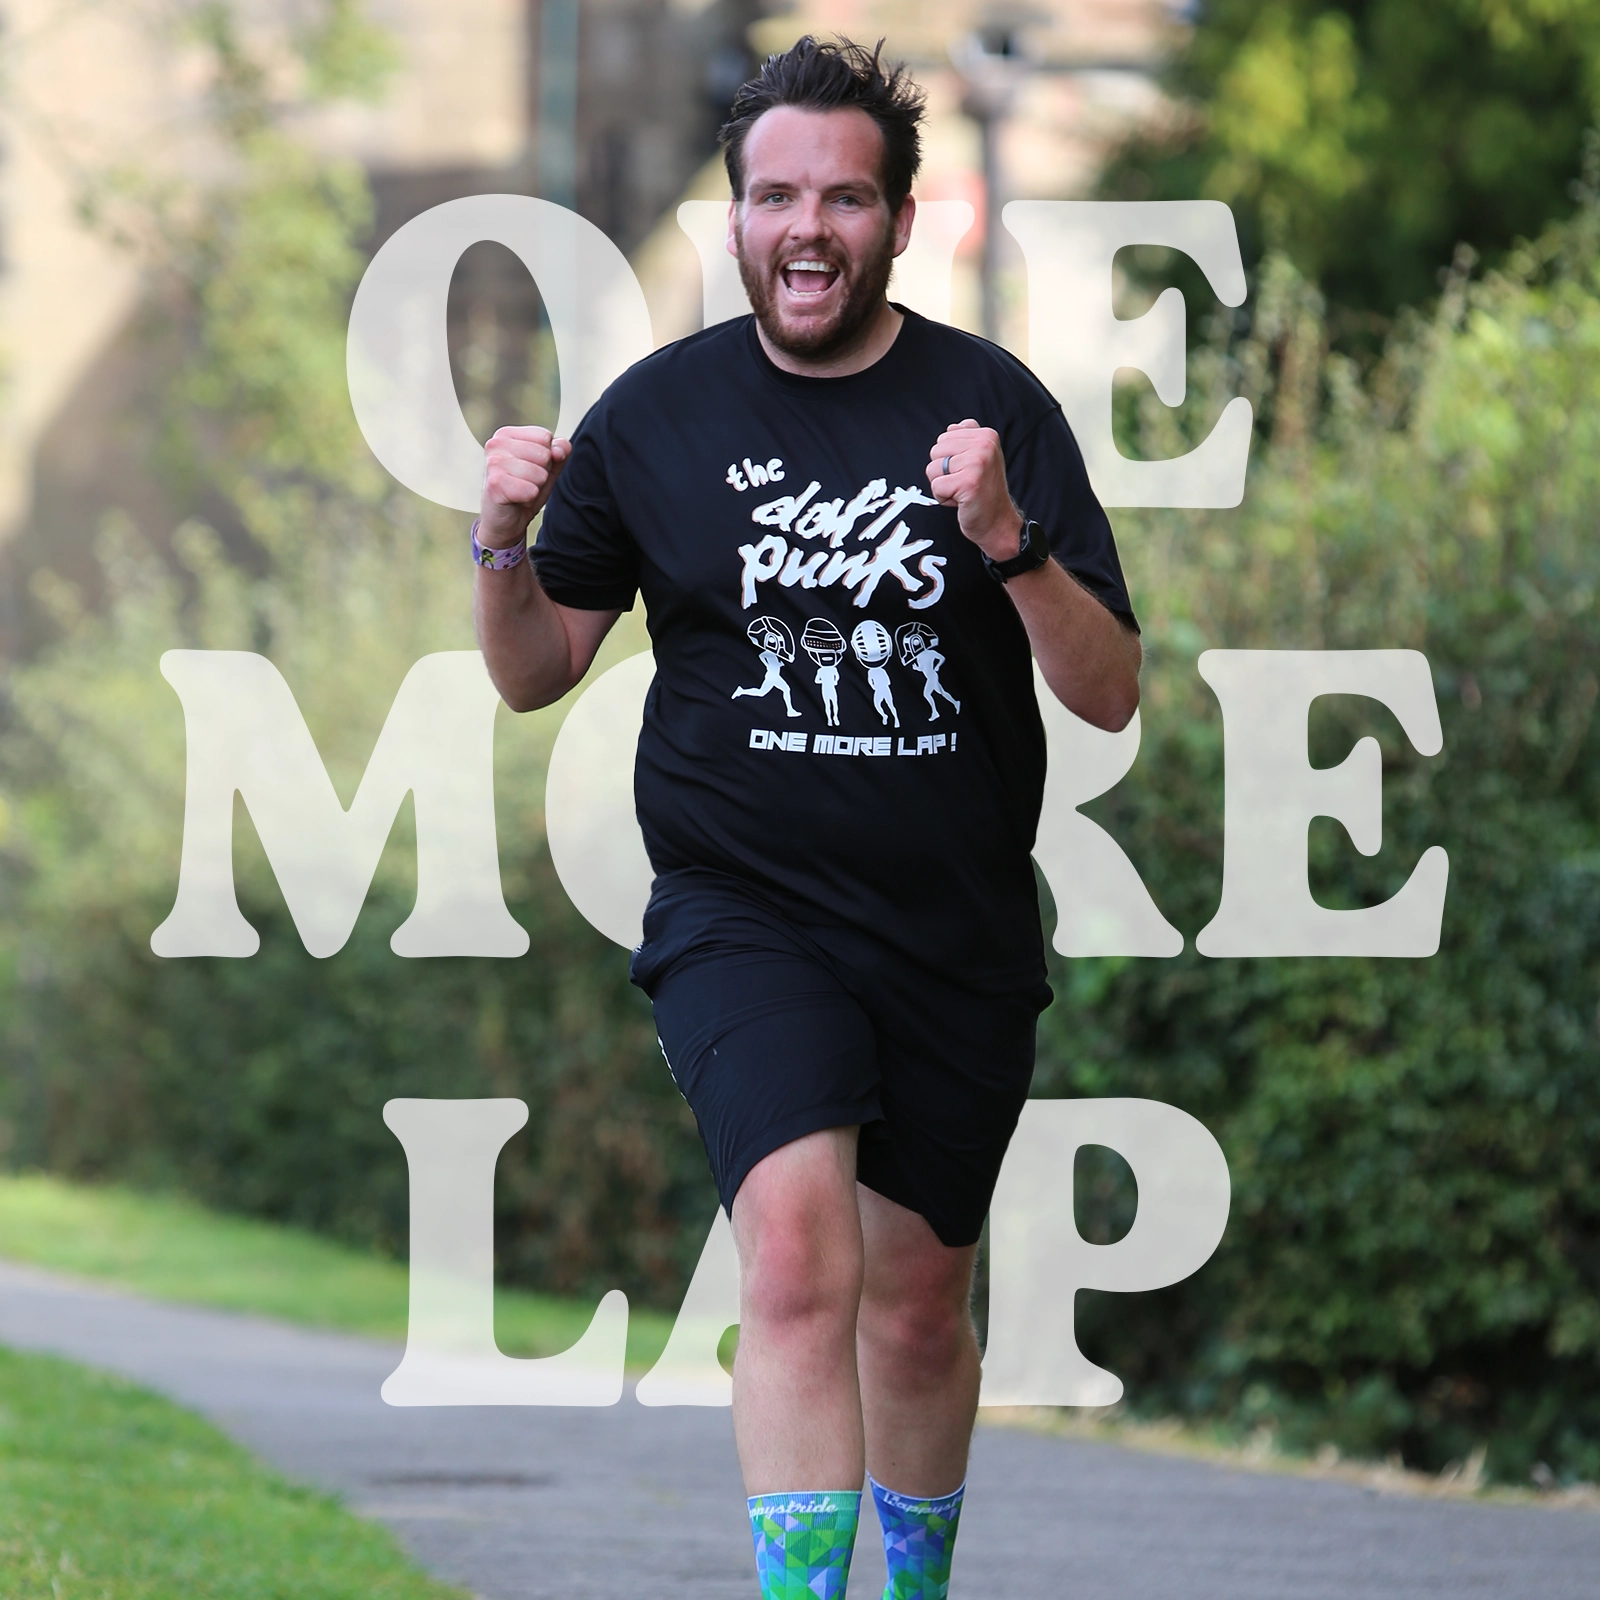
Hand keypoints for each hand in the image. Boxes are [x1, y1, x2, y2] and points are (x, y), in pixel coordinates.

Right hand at [480, 425, 572, 546]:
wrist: (505, 521)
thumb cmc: (523, 491)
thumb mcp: (547, 467)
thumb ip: (559, 451)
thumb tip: (559, 450)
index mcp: (506, 434)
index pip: (545, 436)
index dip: (546, 457)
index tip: (530, 468)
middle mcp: (496, 443)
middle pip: (544, 454)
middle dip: (541, 473)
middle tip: (524, 482)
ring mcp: (493, 463)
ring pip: (539, 473)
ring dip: (535, 487)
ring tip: (520, 490)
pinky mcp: (495, 484)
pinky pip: (531, 490)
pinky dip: (529, 498)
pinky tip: (516, 498)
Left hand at [926, 418, 1023, 560]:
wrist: (998, 522)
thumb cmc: (984, 492)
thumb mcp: (981, 458)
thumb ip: (966, 440)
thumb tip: (951, 428)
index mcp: (986, 435)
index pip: (945, 437)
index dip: (950, 458)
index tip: (968, 471)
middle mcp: (984, 444)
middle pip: (935, 451)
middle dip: (943, 471)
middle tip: (964, 482)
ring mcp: (977, 462)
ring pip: (933, 468)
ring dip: (943, 485)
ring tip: (963, 491)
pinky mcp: (968, 482)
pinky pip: (936, 486)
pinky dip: (944, 498)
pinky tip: (961, 500)